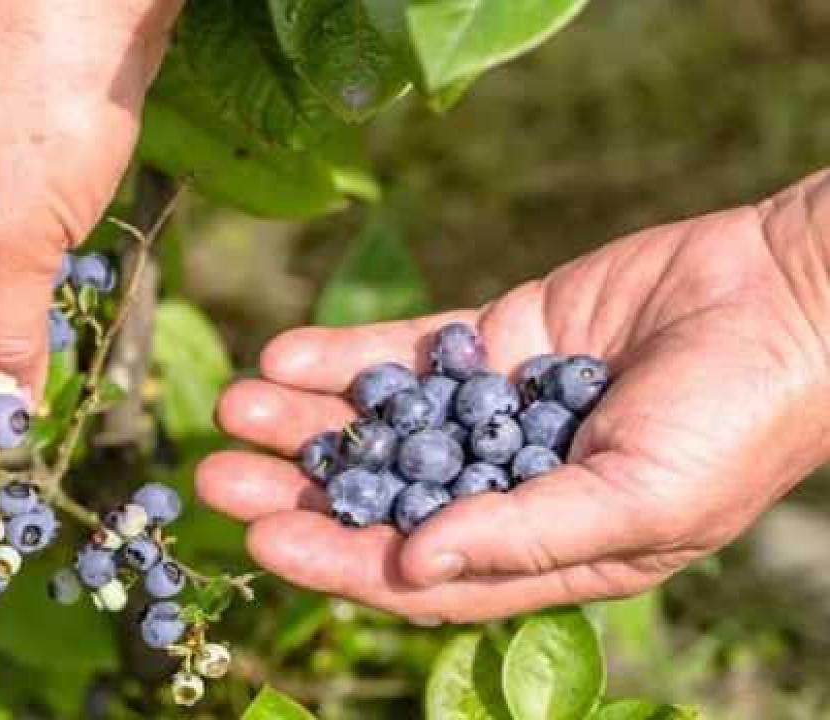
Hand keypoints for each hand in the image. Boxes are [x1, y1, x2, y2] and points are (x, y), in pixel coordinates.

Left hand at [198, 171, 829, 623]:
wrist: (787, 300)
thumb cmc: (736, 422)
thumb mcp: (641, 504)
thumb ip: (525, 537)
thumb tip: (410, 570)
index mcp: (539, 551)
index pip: (415, 573)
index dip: (336, 559)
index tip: (264, 540)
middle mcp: (505, 487)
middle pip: (378, 498)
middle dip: (298, 489)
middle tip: (217, 474)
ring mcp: (495, 412)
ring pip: (380, 424)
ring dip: (307, 419)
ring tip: (234, 406)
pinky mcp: (497, 341)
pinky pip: (409, 352)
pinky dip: (349, 355)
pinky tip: (285, 353)